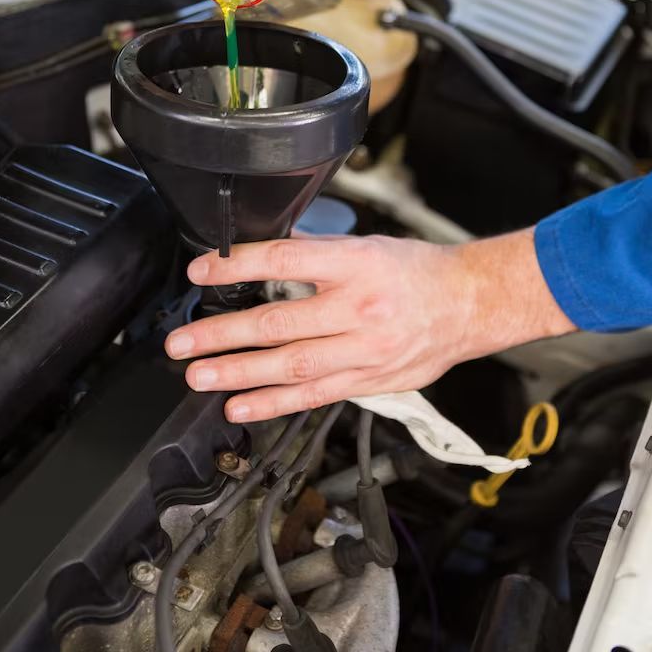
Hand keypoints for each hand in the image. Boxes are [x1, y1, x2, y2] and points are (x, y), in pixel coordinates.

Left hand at [164, 230, 573, 422]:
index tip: (200, 272)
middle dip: (223, 335)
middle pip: (280, 322)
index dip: (238, 267)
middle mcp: (359, 308)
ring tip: (199, 376)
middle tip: (182, 344)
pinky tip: (241, 405)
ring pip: (292, 366)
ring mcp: (365, 350)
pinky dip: (274, 404)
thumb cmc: (418, 271)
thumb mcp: (368, 246)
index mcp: (357, 264)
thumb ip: (316, 252)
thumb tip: (265, 251)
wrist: (470, 305)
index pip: (285, 263)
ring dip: (239, 374)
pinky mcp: (370, 381)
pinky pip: (315, 396)